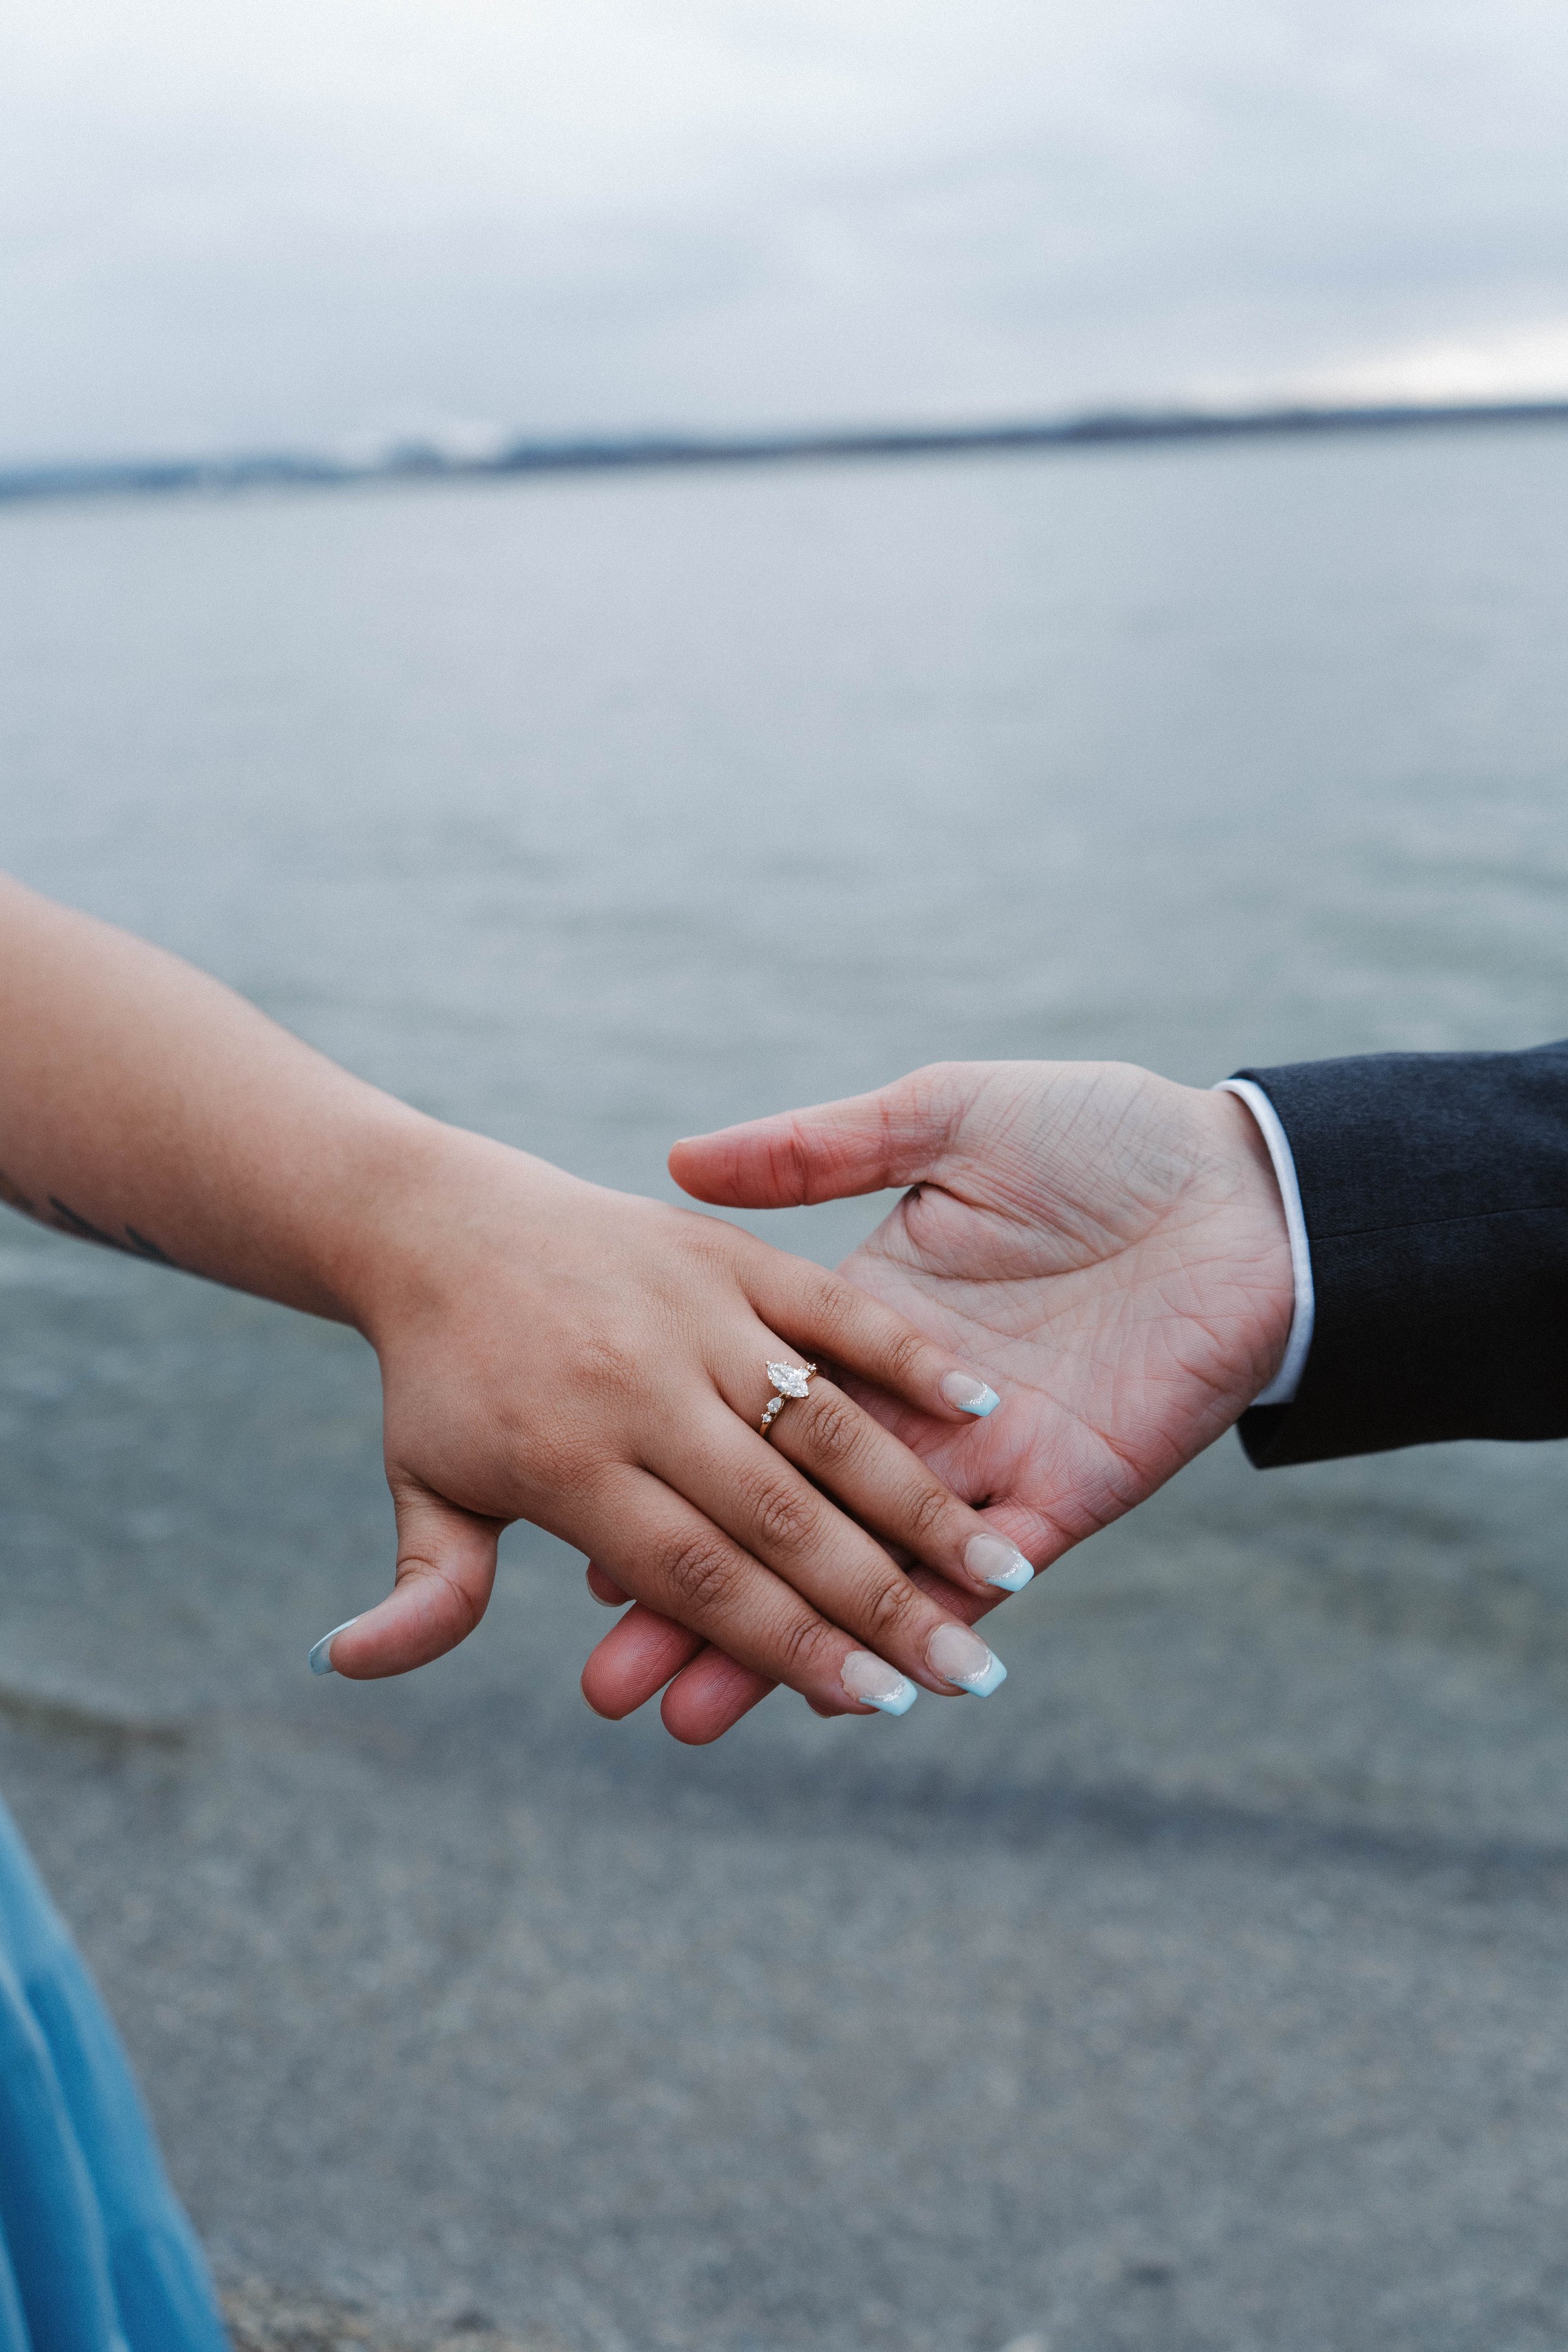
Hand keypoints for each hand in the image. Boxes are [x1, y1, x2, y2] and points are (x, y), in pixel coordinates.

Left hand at [321, 1123, 1023, 1714]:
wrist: (433, 1219)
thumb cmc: (436, 1377)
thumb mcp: (421, 1487)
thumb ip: (428, 1589)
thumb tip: (349, 1669)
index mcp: (565, 1459)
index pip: (697, 1575)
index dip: (789, 1647)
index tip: (875, 1706)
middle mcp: (636, 1388)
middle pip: (777, 1514)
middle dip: (879, 1603)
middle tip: (967, 1678)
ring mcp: (689, 1314)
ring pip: (824, 1421)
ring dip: (920, 1500)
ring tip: (1002, 1575)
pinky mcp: (723, 1254)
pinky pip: (832, 1306)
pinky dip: (906, 1355)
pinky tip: (985, 1407)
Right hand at [582, 1059, 1293, 1739]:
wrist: (1243, 1181)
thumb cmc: (1099, 1135)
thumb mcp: (941, 1118)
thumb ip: (819, 1150)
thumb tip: (684, 1156)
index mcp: (869, 1327)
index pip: (746, 1425)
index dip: (671, 1485)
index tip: (580, 1553)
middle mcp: (912, 1415)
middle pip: (781, 1524)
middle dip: (693, 1607)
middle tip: (604, 1682)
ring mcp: (982, 1466)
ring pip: (861, 1576)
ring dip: (779, 1650)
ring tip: (681, 1715)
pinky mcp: (1060, 1498)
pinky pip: (972, 1579)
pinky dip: (906, 1631)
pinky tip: (829, 1691)